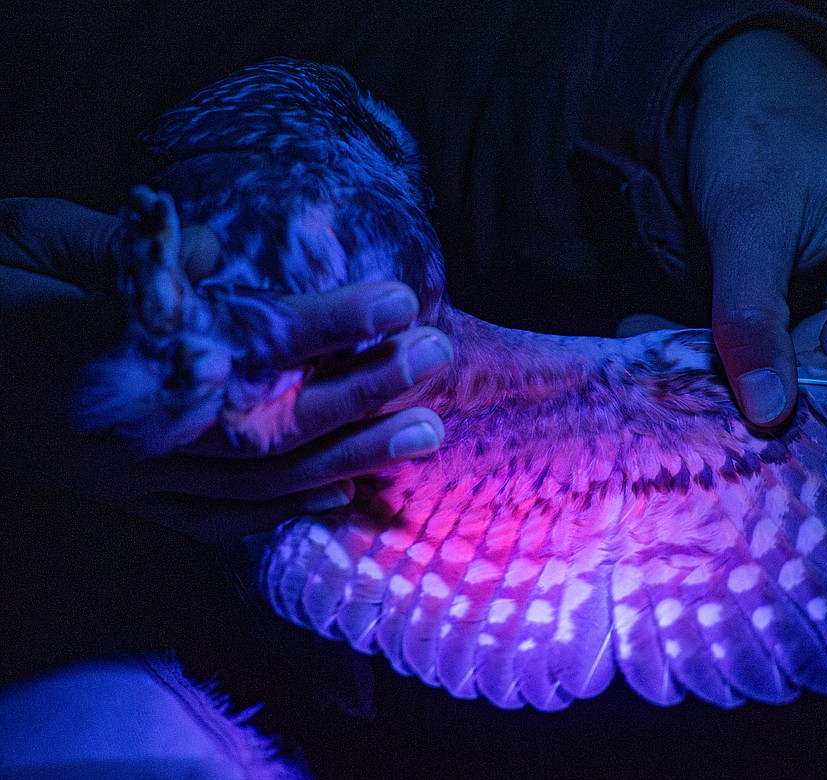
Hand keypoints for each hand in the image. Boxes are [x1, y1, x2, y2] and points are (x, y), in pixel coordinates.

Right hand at [0, 198, 451, 542]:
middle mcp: (128, 427)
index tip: (401, 298)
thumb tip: (219, 250)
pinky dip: (282, 513)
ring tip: (425, 432)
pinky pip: (213, 521)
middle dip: (362, 393)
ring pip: (256, 479)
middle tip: (438, 362)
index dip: (325, 321)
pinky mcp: (123, 502)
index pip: (239, 337)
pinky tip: (343, 498)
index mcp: (106, 351)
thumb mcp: (30, 242)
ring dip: (348, 456)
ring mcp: (128, 476)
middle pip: (268, 420)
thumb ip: (127, 249)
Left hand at [688, 30, 826, 425]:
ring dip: (748, 341)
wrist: (745, 75)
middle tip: (679, 349)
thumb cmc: (757, 124)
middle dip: (758, 354)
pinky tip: (708, 315)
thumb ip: (752, 317)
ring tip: (681, 322)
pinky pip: (798, 320)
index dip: (784, 369)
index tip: (714, 370)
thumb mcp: (747, 222)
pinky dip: (751, 324)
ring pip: (809, 341)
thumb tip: (767, 410)